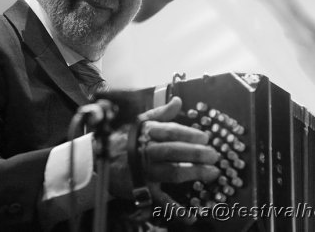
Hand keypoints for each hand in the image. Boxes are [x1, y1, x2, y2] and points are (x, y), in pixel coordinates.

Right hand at [105, 97, 219, 223]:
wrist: (100, 160)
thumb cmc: (124, 140)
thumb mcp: (140, 122)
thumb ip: (161, 113)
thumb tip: (177, 101)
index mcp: (148, 133)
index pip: (172, 131)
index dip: (190, 134)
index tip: (206, 138)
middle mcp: (147, 151)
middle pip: (175, 151)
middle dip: (197, 154)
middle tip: (214, 156)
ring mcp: (146, 171)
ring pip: (173, 171)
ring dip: (194, 173)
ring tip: (211, 173)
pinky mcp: (143, 188)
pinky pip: (161, 200)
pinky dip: (176, 210)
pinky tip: (191, 215)